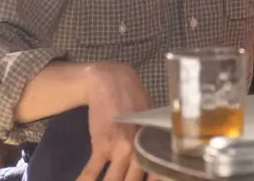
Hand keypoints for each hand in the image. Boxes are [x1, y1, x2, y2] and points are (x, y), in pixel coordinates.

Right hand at [78, 62, 153, 180]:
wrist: (111, 82)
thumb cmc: (136, 100)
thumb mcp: (153, 120)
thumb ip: (157, 141)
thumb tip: (162, 158)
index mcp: (156, 142)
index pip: (159, 174)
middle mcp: (141, 148)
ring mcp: (120, 148)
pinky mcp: (101, 145)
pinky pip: (91, 172)